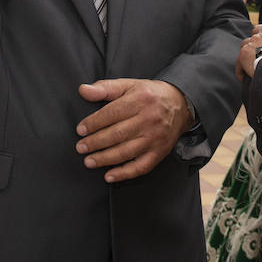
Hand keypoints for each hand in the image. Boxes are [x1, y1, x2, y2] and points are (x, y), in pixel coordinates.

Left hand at [74, 78, 190, 182]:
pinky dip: (124, 173)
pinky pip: (141, 166)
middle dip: (96, 143)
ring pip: (126, 152)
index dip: (94, 123)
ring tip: (89, 161)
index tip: (81, 130)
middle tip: (80, 147)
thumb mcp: (129, 85)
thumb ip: (105, 88)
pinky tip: (109, 176)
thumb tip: (83, 90)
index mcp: (140, 100)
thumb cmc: (150, 95)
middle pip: (117, 134)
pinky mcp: (159, 152)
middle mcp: (148, 120)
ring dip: (105, 159)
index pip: (112, 113)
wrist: (180, 104)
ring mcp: (155, 138)